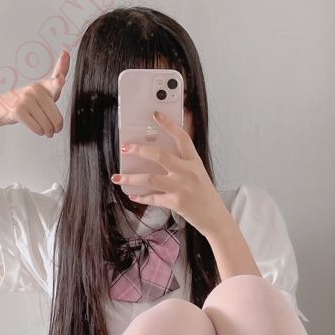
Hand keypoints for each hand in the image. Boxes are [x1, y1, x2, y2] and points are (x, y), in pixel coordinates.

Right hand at [0, 50, 69, 134]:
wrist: (2, 107)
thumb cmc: (28, 102)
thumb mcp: (44, 93)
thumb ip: (56, 84)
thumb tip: (64, 66)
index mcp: (44, 86)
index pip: (56, 79)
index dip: (60, 74)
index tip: (61, 77)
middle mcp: (35, 90)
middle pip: (56, 117)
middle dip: (56, 127)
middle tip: (54, 128)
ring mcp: (26, 99)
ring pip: (47, 125)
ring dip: (47, 132)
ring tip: (44, 129)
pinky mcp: (18, 110)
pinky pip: (37, 128)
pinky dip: (38, 132)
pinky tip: (36, 128)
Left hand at [111, 109, 226, 236]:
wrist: (216, 218)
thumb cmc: (206, 195)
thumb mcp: (198, 173)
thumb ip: (184, 162)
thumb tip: (162, 152)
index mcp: (195, 162)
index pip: (182, 138)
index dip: (169, 125)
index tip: (156, 115)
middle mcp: (188, 172)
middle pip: (160, 155)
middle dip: (140, 150)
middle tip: (125, 148)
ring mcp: (181, 187)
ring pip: (150, 178)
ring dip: (131, 178)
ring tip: (118, 177)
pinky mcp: (176, 203)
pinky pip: (153, 198)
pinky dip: (141, 197)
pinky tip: (134, 195)